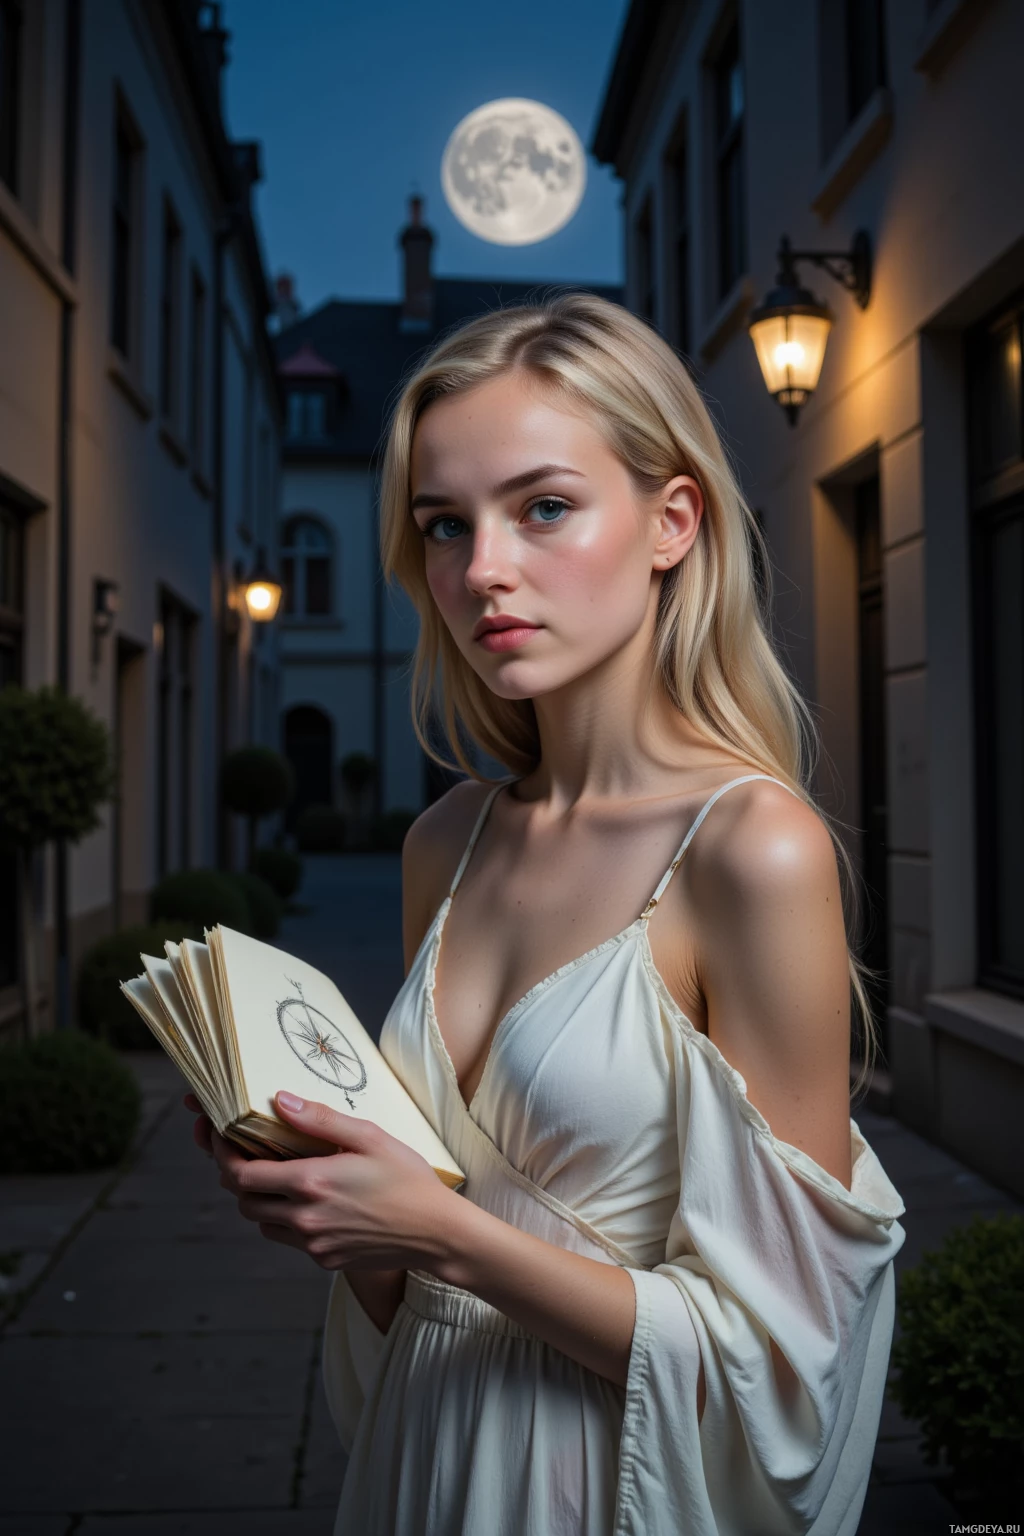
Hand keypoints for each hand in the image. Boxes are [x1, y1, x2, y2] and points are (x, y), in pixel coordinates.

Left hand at [184, 1090, 453, 1272]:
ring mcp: (313, 1244)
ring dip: (259, 1199)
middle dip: (236, 1176)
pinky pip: (288, 1239)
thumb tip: (281, 1100)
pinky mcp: (323, 1260)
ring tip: (275, 1174)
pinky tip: (307, 1200)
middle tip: (243, 1151)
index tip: (217, 1136)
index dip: (221, 1155)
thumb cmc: (408, 1180)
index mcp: (311, 1182)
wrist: (436, 1233)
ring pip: (262, 1223)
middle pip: (244, 1201)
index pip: (241, 1175)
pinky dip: (285, 1219)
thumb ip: (320, 1120)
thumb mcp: (369, 1137)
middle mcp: (304, 1218)